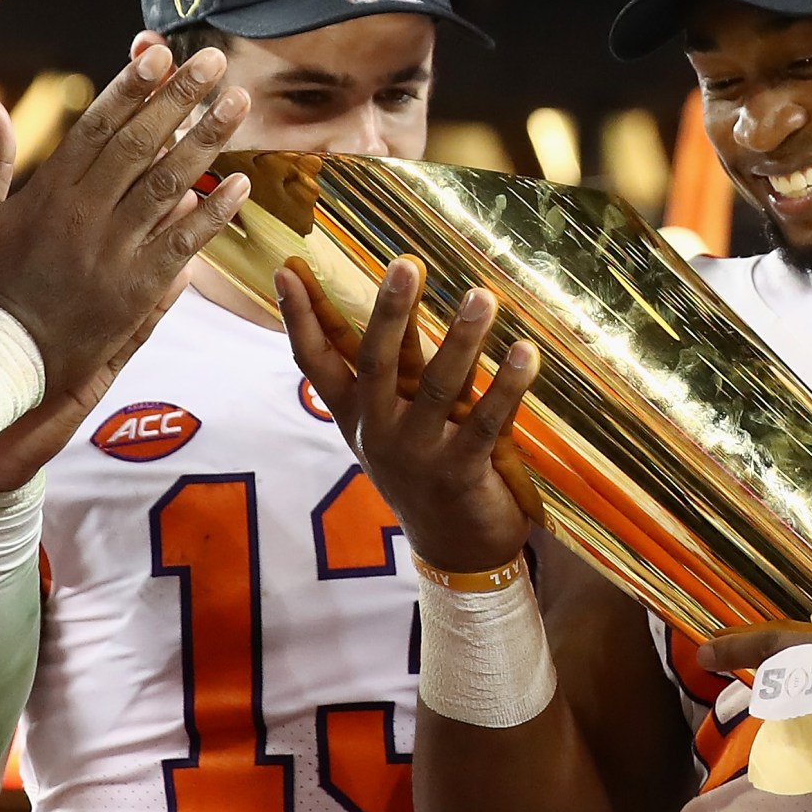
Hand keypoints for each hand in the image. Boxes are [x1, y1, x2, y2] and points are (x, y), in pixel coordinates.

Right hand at [0, 37, 249, 475]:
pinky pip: (183, 244)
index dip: (132, 88)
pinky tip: (241, 184)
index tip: (161, 54)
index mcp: (48, 194)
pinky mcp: (137, 292)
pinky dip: (213, 213)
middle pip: (141, 145)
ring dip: (207, 141)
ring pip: (168, 186)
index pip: (98, 127)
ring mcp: (115, 254)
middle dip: (179, 98)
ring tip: (237, 103)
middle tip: (213, 61)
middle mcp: (85, 217)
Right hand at [278, 254, 541, 573]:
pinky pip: (487, 422)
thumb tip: (388, 302)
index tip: (286, 271)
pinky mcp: (461, 472)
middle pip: (378, 362)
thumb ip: (389, 368)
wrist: (452, 548)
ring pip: (439, 386)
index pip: (317, 361)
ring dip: (462, 337)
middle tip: (405, 264)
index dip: (299, 318)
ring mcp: (419, 452)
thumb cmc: (423, 469)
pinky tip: (526, 352)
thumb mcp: (390, 421)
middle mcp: (381, 430)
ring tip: (482, 294)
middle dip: (391, 311)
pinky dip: (508, 385)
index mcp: (358, 415)